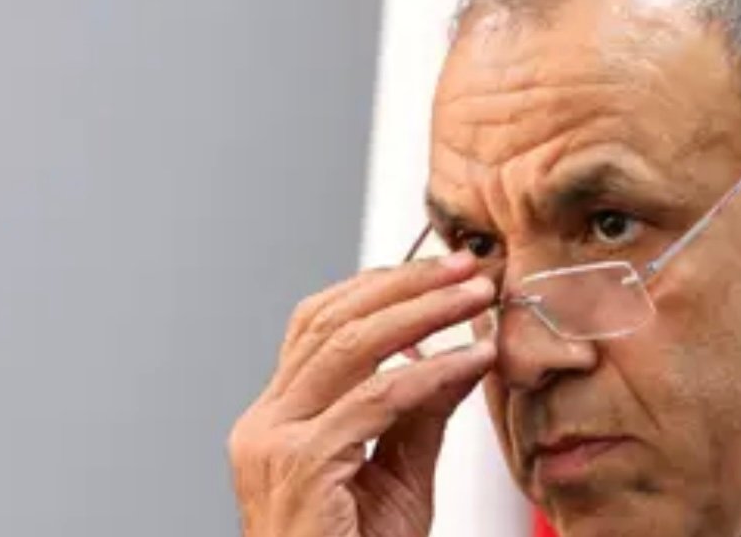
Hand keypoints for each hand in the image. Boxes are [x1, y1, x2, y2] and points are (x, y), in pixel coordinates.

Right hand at [228, 252, 495, 536]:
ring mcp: (273, 441)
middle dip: (405, 284)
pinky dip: (432, 371)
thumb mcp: (399, 473)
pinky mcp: (300, 465)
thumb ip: (421, 411)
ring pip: (349, 345)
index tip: (439, 270)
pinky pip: (377, 399)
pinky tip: (472, 359)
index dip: (379, 287)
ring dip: (423, 311)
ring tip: (476, 295)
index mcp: (277, 417)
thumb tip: (459, 351)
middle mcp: (264, 421)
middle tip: (465, 266)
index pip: (319, 325)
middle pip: (331, 320)